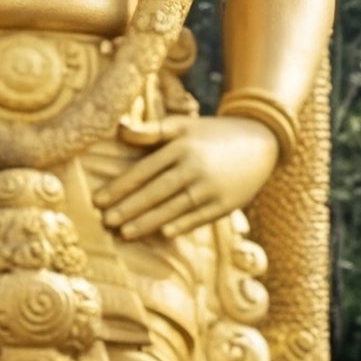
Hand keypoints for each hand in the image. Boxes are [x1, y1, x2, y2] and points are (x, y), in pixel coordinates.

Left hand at [97, 112, 282, 241]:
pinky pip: (200, 217)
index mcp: (181, 146)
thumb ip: (151, 130)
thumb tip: (119, 127)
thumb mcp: (183, 126)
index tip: (98, 200)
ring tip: (125, 233)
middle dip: (129, 207)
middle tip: (106, 222)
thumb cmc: (212, 135)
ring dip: (148, 221)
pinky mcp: (226, 203)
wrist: (262, 141)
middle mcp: (194, 166)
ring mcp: (211, 186)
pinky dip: (182, 225)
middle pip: (156, 190)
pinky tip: (164, 234)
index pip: (144, 169)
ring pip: (174, 207)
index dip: (120, 186)